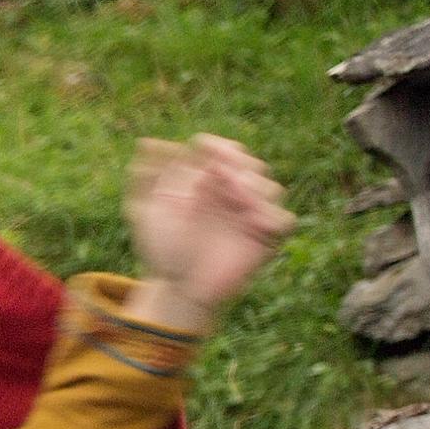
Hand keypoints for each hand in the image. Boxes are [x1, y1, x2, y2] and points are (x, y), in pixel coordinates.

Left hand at [122, 134, 292, 332]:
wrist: (176, 287)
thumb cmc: (161, 249)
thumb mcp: (145, 213)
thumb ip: (145, 179)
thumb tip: (146, 142)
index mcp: (211, 183)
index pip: (225, 151)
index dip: (219, 147)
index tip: (205, 148)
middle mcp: (234, 194)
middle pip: (252, 165)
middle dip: (239, 166)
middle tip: (222, 174)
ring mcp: (251, 215)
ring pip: (271, 188)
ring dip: (256, 189)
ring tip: (237, 197)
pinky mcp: (265, 238)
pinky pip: (284, 221)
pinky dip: (275, 217)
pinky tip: (255, 222)